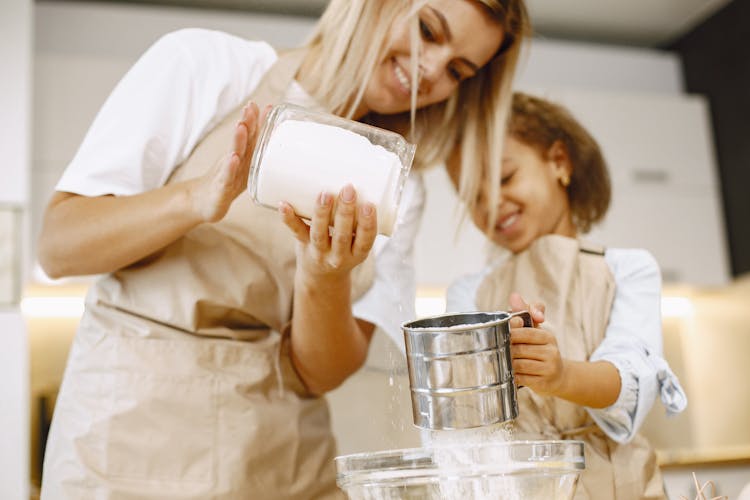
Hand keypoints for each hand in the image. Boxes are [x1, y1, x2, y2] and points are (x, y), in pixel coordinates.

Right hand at [189, 102, 267, 222]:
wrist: (203, 201)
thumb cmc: (228, 181)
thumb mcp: (244, 165)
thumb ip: (255, 147)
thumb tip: (273, 130)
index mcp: (242, 155)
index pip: (251, 135)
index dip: (257, 120)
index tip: (268, 106)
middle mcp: (233, 160)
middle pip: (241, 139)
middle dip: (246, 122)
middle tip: (250, 107)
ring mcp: (226, 173)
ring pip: (232, 154)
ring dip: (237, 140)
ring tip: (241, 126)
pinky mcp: (221, 188)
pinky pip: (226, 177)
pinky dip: (229, 167)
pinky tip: (233, 158)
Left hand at [279, 184, 377, 280]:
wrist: (322, 278)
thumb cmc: (345, 248)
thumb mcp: (358, 241)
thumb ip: (361, 215)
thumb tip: (364, 172)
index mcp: (358, 254)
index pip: (366, 240)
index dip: (368, 223)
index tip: (369, 204)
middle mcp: (339, 256)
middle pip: (342, 236)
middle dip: (345, 212)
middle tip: (348, 189)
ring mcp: (319, 252)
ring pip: (319, 234)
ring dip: (321, 213)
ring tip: (325, 194)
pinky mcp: (302, 245)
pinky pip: (295, 231)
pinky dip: (288, 218)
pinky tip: (284, 204)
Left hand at [508, 293, 565, 396]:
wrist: (559, 376)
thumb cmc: (541, 349)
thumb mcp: (536, 330)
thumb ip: (524, 312)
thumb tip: (514, 296)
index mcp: (548, 336)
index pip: (525, 332)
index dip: (511, 333)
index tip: (503, 335)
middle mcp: (551, 352)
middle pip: (519, 349)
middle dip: (507, 350)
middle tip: (499, 349)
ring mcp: (549, 368)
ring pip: (519, 364)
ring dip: (509, 363)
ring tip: (504, 361)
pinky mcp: (544, 383)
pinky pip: (522, 378)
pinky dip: (513, 375)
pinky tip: (511, 373)